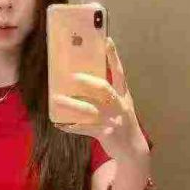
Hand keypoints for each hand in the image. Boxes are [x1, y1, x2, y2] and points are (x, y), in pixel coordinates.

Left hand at [51, 37, 149, 161]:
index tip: (106, 40)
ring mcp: (113, 119)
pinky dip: (71, 126)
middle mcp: (120, 105)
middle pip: (104, 89)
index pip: (119, 72)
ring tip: (56, 99)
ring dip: (72, 104)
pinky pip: (85, 128)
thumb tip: (82, 80)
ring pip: (90, 109)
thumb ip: (107, 93)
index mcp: (123, 94)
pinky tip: (60, 123)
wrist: (132, 149)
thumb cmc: (121, 121)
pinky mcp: (106, 133)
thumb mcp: (120, 104)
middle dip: (88, 82)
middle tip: (72, 77)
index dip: (113, 56)